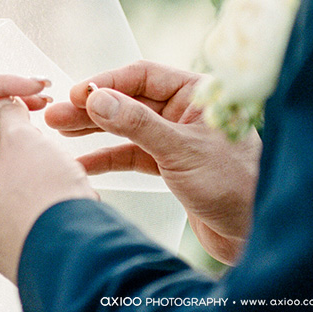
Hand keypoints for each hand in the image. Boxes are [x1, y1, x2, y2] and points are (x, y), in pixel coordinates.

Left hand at [0, 98, 95, 280]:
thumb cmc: (45, 197)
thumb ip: (10, 116)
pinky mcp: (19, 257)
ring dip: (35, 182)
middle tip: (43, 151)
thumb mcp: (25, 140)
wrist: (77, 252)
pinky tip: (62, 204)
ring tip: (58, 178)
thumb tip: (4, 104)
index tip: (19, 124)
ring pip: (12, 198)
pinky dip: (43, 209)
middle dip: (20, 156)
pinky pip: (28, 222)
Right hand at [45, 60, 260, 264]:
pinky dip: (105, 158)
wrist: (257, 235)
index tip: (76, 95)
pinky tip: (81, 162)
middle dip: (91, 108)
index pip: (141, 76)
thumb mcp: (181, 151)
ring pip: (124, 127)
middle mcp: (184, 111)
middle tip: (55, 114)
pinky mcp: (169, 165)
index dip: (106, 83)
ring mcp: (175, 138)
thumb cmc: (235, 186)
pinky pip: (130, 155)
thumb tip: (95, 98)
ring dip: (92, 130)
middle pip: (127, 100)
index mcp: (196, 94)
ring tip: (57, 129)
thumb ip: (137, 124)